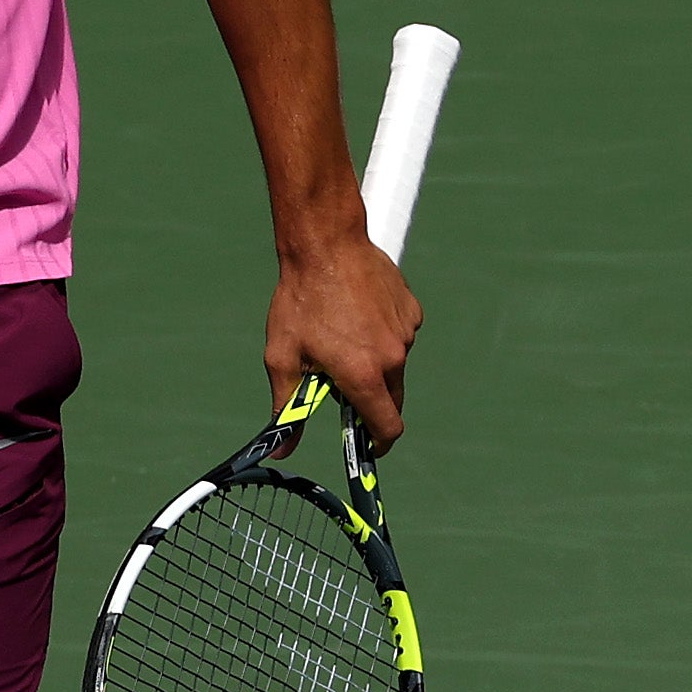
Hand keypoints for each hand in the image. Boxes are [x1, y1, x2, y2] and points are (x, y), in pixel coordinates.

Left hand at [267, 235, 419, 444]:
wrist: (325, 243)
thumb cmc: (299, 300)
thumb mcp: (282, 357)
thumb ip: (287, 408)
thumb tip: (280, 448)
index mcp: (364, 375)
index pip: (388, 428)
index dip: (378, 444)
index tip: (366, 445)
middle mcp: (393, 357)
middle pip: (392, 401)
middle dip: (371, 403)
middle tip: (340, 387)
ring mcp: (406, 332)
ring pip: (395, 367)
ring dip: (374, 365)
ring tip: (342, 337)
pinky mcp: (412, 311)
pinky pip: (400, 337)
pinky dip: (382, 337)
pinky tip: (357, 315)